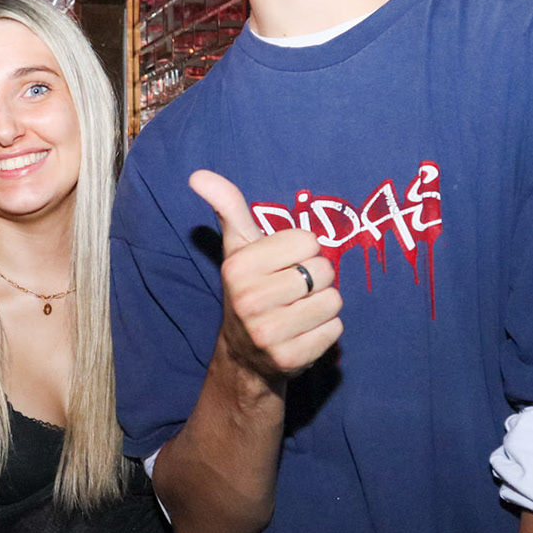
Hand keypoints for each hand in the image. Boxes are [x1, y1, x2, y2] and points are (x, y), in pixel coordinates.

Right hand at [189, 170, 342, 382]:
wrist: (244, 354)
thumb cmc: (250, 287)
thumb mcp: (238, 247)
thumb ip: (228, 207)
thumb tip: (198, 174)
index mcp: (238, 267)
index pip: (308, 241)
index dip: (301, 251)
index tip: (282, 265)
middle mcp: (249, 301)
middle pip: (324, 270)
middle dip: (315, 278)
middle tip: (292, 291)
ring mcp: (268, 333)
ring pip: (333, 300)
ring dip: (323, 304)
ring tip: (298, 311)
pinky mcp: (290, 358)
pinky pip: (335, 329)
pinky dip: (326, 330)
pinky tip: (303, 332)